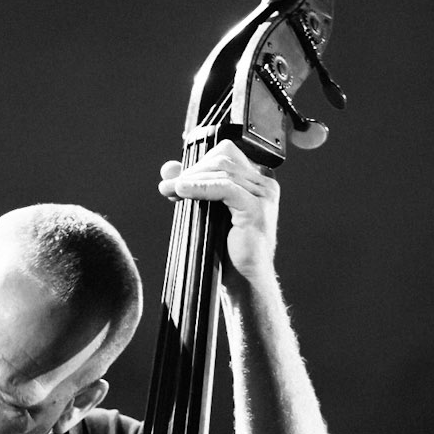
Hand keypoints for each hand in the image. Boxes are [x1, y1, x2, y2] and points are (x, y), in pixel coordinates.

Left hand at [158, 140, 279, 280]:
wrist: (245, 279)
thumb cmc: (228, 250)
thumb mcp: (207, 211)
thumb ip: (192, 186)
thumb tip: (169, 168)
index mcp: (257, 182)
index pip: (227, 154)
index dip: (200, 162)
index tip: (177, 180)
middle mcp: (265, 185)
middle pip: (223, 160)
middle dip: (192, 171)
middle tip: (168, 186)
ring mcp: (264, 196)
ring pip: (223, 172)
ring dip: (191, 179)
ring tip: (169, 189)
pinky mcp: (256, 208)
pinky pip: (225, 188)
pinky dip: (201, 188)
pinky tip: (182, 192)